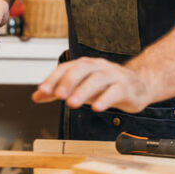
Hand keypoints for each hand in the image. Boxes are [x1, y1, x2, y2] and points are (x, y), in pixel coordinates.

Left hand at [31, 57, 152, 112]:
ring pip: (98, 79)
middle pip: (82, 69)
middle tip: (58, 95)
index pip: (66, 68)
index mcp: (86, 65)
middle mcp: (99, 67)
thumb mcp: (81, 87)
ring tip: (72, 103)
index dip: (54, 79)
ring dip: (83, 91)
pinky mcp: (126, 88)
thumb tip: (36, 96)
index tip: (42, 91)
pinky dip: (105, 99)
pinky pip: (115, 91)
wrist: (138, 85)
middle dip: (68, 82)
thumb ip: (58, 91)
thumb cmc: (106, 86)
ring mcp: (113, 76)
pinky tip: (96, 108)